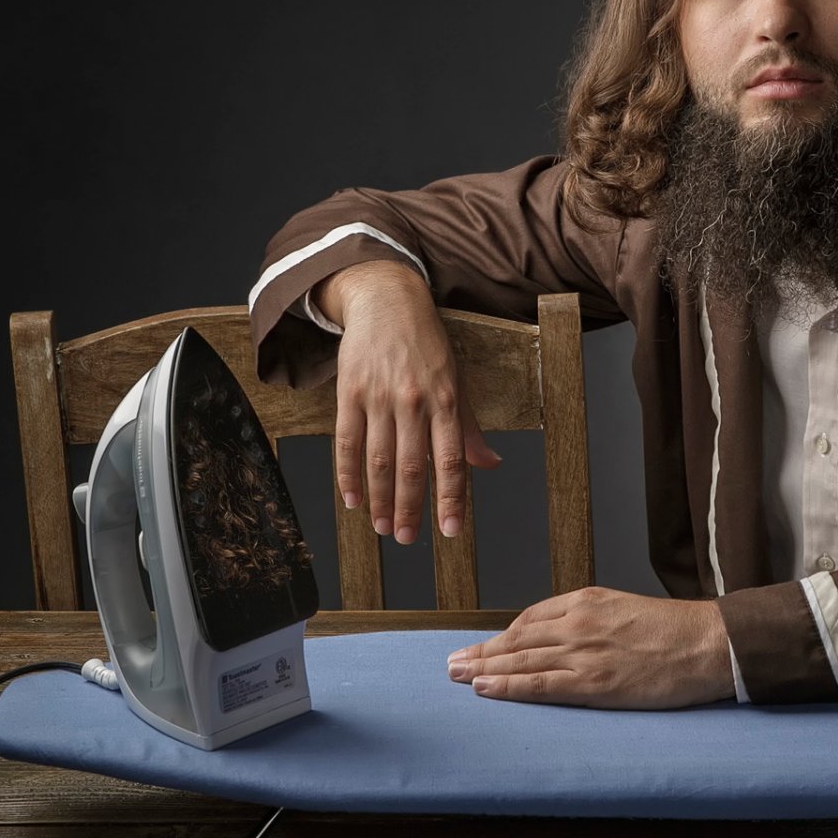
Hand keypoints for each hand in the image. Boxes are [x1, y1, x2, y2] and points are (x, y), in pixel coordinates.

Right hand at [316, 261, 500, 544]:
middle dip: (410, 509)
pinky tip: (353, 499)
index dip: (451, 499)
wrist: (388, 300)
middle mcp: (414, 400)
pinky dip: (348, 474)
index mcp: (448, 399)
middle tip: (407, 538)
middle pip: (412, 467)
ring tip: (383, 527)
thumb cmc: (428, 345)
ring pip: (379, 460)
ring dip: (380, 499)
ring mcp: (379, 396)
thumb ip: (468, 427)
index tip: (450, 531)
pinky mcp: (349, 391)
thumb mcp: (457, 380)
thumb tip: (490, 464)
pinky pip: (347, 441)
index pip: (451, 460)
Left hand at [445, 587, 736, 708]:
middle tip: (451, 663)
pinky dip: (508, 686)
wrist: (707, 644)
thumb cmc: (674, 629)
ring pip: (520, 661)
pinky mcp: (593, 683)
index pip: (530, 618)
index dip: (501, 636)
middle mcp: (577, 623)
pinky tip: (485, 688)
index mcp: (587, 601)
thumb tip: (563, 636)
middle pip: (516, 639)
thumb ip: (592, 619)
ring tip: (456, 677)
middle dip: (480, 652)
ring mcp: (583, 653)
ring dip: (483, 668)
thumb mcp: (625, 608)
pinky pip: (540, 685)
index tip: (482, 647)